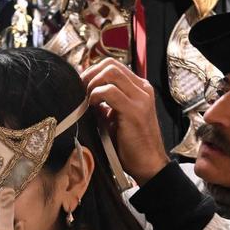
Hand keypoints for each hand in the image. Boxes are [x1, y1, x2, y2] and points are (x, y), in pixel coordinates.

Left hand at [81, 58, 169, 184]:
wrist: (148, 165)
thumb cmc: (130, 145)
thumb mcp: (115, 118)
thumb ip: (104, 104)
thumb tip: (83, 94)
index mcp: (139, 89)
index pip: (113, 66)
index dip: (93, 72)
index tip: (81, 86)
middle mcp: (143, 89)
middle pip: (110, 64)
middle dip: (90, 74)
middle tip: (80, 91)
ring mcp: (141, 98)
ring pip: (110, 72)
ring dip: (92, 83)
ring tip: (87, 99)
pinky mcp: (135, 110)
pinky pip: (110, 91)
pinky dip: (96, 96)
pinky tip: (92, 107)